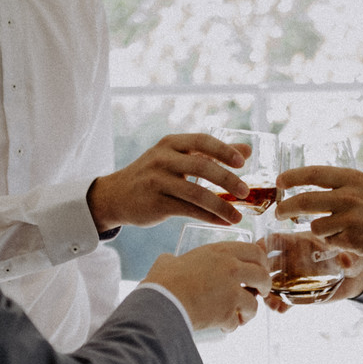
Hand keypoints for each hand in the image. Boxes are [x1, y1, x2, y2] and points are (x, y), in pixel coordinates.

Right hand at [87, 133, 251, 230]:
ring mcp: (158, 181)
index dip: (224, 150)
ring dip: (221, 205)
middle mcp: (163, 159)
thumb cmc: (153, 175)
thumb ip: (210, 153)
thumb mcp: (177, 158)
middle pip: (202, 166)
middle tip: (245, 191)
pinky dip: (209, 217)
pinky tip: (223, 222)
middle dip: (227, 180)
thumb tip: (246, 150)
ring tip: (237, 216)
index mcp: (171, 143)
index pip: (202, 141)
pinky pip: (188, 210)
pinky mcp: (156, 203)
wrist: (115, 196)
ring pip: (196, 193)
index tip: (242, 162)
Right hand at [143, 241, 270, 332]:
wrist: (162, 303)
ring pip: (254, 303)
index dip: (261, 263)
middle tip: (259, 294)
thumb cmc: (162, 282)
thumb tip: (169, 261)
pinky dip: (231, 326)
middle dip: (264, 287)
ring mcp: (232, 290)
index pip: (255, 251)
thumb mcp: (169, 262)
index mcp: (220, 252)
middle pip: (263, 276)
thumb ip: (176, 260)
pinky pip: (237, 322)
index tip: (259, 271)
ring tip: (239, 316)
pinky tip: (222, 326)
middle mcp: (231, 268)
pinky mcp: (228, 311)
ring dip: (248, 312)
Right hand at [262, 247, 362, 313]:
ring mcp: (293, 277)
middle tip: (259, 281)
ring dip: (266, 292)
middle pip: (267, 262)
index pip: (276, 239)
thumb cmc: (353, 253)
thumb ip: (350, 256)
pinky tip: (280, 309)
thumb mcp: (353, 252)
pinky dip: (279, 305)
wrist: (357, 276)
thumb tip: (346, 260)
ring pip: (271, 283)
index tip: (256, 253)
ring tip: (271, 301)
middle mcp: (292, 258)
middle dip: (259, 271)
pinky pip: (284, 300)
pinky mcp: (299, 293)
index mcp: (301, 242)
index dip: (263, 244)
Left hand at [275, 166, 362, 270]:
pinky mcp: (351, 240)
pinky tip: (345, 242)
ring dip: (316, 232)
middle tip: (279, 213)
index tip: (279, 181)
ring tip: (331, 233)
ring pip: (314, 227)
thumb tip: (321, 185)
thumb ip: (348, 185)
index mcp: (353, 178)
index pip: (313, 173)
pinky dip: (332, 244)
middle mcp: (349, 196)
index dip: (292, 177)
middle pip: (304, 201)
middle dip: (285, 208)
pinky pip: (328, 243)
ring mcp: (349, 219)